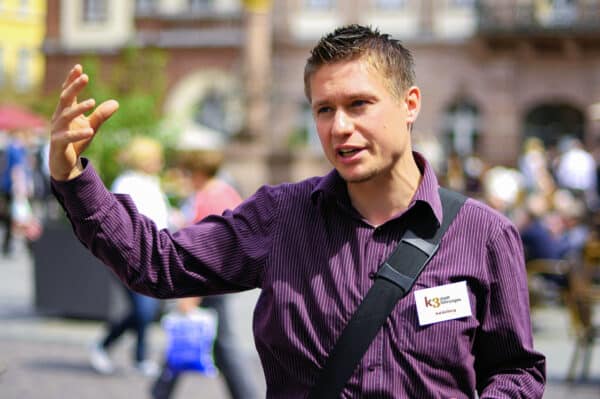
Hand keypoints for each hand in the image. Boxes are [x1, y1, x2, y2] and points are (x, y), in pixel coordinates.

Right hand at [49, 64, 118, 180]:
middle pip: (65, 99)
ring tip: (92, 102)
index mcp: (65, 111)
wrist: (64, 163)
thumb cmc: (76, 141)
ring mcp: (57, 130)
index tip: (79, 67)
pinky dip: (79, 134)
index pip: (67, 92)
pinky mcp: (59, 143)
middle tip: (85, 77)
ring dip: (79, 108)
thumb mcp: (91, 126)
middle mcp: (58, 118)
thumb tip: (116, 103)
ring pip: (65, 116)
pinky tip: (90, 131)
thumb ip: (101, 115)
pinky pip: (68, 137)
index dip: (71, 80)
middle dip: (74, 87)